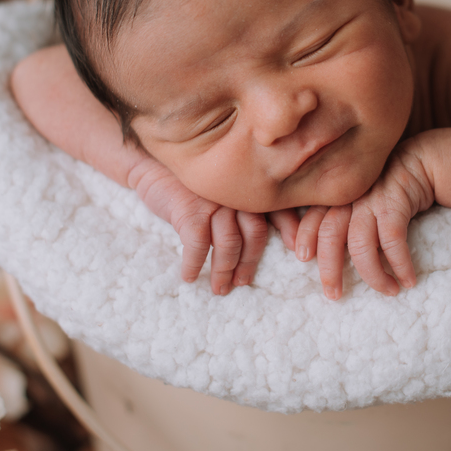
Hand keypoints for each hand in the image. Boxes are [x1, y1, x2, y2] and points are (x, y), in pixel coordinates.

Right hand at [127, 156, 297, 293]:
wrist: (151, 163)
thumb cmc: (191, 183)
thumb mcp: (225, 193)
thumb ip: (257, 211)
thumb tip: (293, 241)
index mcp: (248, 188)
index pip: (276, 212)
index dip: (288, 233)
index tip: (300, 255)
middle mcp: (236, 193)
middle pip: (254, 234)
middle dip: (249, 263)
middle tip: (241, 283)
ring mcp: (214, 200)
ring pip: (229, 243)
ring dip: (223, 270)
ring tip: (219, 287)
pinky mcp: (189, 208)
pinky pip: (197, 244)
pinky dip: (194, 264)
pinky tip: (189, 276)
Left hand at [295, 146, 434, 298]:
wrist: (422, 159)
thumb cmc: (386, 186)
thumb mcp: (358, 196)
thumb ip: (339, 214)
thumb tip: (317, 250)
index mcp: (336, 195)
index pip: (312, 217)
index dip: (304, 236)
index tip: (302, 257)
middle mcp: (350, 197)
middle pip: (329, 234)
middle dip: (329, 268)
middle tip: (334, 294)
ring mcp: (371, 199)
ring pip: (360, 243)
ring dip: (372, 274)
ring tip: (388, 291)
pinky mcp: (395, 202)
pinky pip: (392, 241)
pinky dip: (399, 264)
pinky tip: (408, 280)